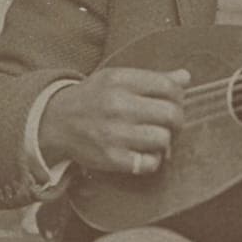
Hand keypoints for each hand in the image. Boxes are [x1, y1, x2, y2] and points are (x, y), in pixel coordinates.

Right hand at [40, 67, 189, 175]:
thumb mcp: (116, 79)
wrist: (55, 122)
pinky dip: (153, 160)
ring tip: (154, 138)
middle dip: (177, 121)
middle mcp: (117, 105)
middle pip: (171, 114)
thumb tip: (185, 78)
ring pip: (163, 139)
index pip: (168, 86)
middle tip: (169, 124)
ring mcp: (114, 133)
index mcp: (120, 81)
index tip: (173, 102)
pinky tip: (144, 153)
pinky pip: (150, 163)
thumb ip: (152, 79)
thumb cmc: (93, 99)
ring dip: (165, 141)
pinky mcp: (111, 158)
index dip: (178, 96)